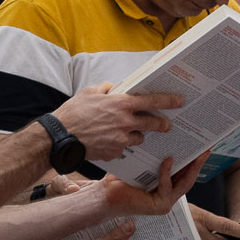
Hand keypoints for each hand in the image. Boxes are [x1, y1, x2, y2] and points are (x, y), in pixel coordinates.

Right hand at [55, 83, 184, 161]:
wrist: (60, 137)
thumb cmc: (72, 113)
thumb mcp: (89, 92)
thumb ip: (106, 88)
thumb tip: (114, 87)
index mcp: (121, 104)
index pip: (152, 101)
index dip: (169, 101)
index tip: (179, 101)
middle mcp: (125, 122)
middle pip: (153, 124)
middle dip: (162, 124)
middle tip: (166, 125)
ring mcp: (121, 139)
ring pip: (138, 137)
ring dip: (136, 135)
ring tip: (125, 133)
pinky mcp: (115, 152)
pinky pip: (122, 148)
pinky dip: (118, 145)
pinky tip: (107, 142)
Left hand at [98, 154, 203, 215]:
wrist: (104, 195)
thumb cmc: (119, 180)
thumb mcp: (141, 164)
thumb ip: (154, 157)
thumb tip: (165, 136)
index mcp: (164, 187)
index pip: (183, 174)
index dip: (194, 162)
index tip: (201, 148)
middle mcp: (167, 196)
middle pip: (188, 179)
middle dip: (198, 164)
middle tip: (206, 150)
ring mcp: (165, 203)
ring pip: (183, 184)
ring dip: (191, 168)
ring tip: (198, 154)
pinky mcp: (160, 205)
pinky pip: (167, 186)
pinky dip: (167, 173)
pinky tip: (168, 160)